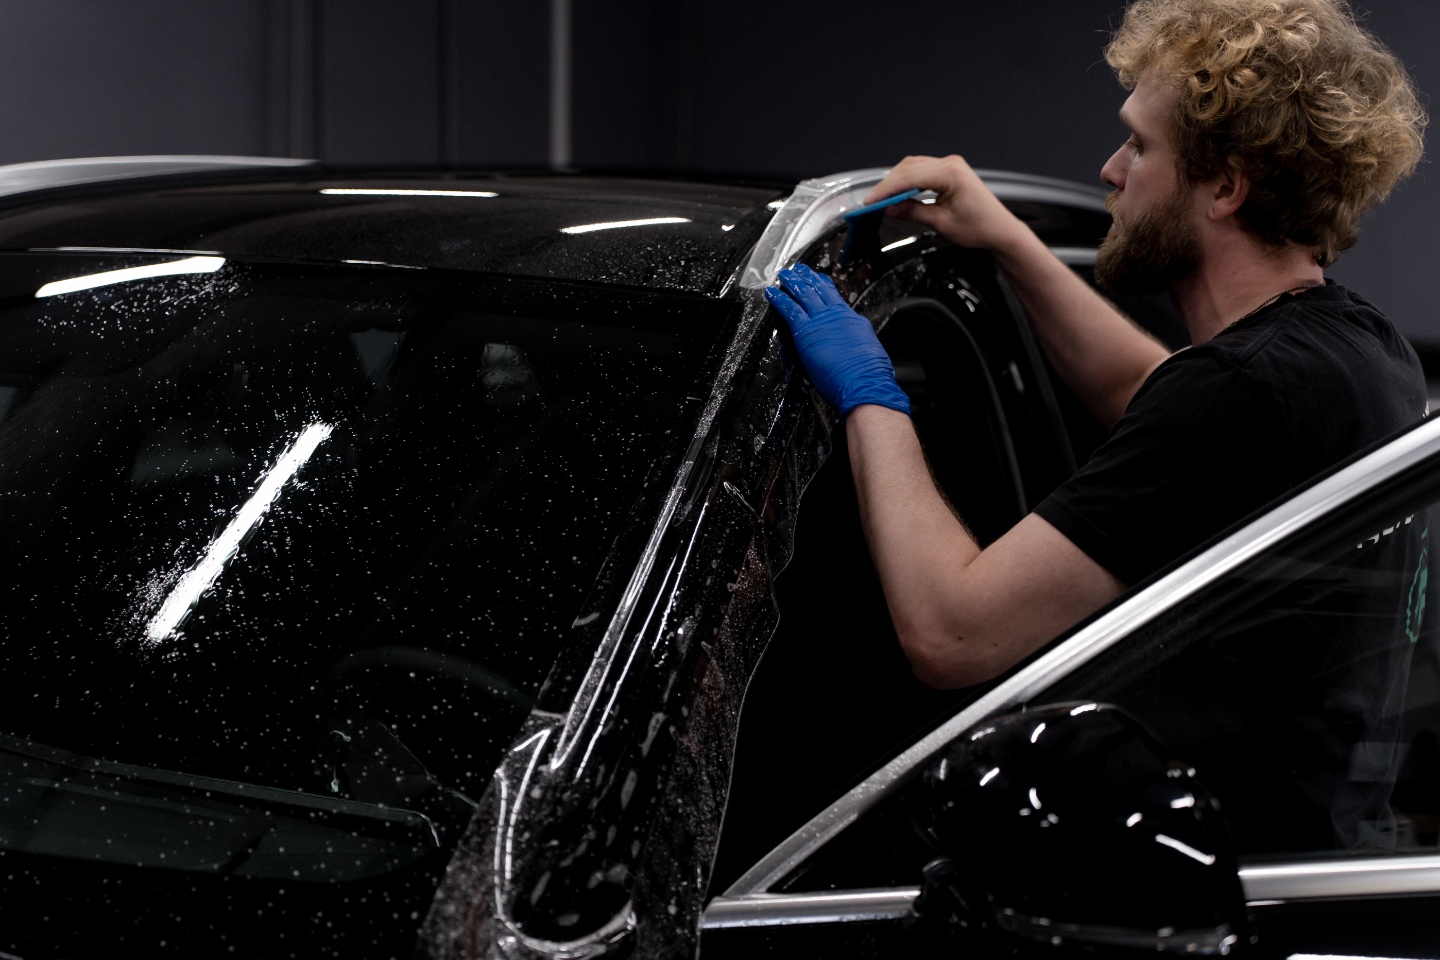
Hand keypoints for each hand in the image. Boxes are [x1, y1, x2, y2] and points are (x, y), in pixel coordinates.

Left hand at [765, 264, 909, 417]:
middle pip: (820, 290)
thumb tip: (855, 344)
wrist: (863, 382)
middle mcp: (837, 315)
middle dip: (808, 277)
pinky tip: (771, 292)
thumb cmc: (868, 375)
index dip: (826, 286)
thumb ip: (856, 342)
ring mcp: (821, 321)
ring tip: (784, 274)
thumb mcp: (868, 351)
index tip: (820, 279)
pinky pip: (789, 309)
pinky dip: (779, 299)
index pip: (836, 298)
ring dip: (792, 282)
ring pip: (804, 294)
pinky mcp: (805, 331)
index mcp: (852, 320)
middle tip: (799, 269)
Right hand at [865, 155, 1027, 253]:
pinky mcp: (949, 171)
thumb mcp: (941, 223)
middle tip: (872, 203)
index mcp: (950, 174)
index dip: (885, 190)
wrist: (1000, 230)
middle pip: (908, 168)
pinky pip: (922, 170)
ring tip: (883, 199)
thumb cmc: (980, 227)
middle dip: (888, 185)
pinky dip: (907, 181)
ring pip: (912, 167)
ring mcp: (950, 165)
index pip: (908, 177)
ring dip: (896, 182)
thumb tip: (890, 209)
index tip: (871, 201)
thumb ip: (912, 212)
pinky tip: (899, 193)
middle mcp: (950, 164)